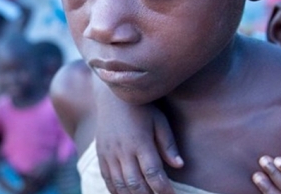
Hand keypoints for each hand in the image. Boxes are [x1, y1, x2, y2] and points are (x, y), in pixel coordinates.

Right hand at [95, 78, 182, 193]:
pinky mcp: (101, 155)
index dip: (163, 189)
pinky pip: (107, 179)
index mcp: (140, 141)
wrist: (111, 96)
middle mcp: (122, 150)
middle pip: (135, 184)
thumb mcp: (159, 120)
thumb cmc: (141, 107)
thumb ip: (168, 144)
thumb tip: (179, 165)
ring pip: (120, 185)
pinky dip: (117, 192)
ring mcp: (109, 154)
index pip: (153, 173)